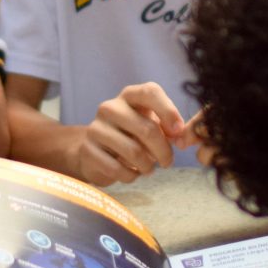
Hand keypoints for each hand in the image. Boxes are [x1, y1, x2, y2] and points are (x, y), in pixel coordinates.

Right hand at [69, 83, 185, 184]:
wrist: (96, 150)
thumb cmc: (132, 134)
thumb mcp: (150, 124)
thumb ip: (168, 127)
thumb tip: (179, 136)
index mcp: (129, 95)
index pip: (150, 92)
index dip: (169, 111)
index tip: (179, 131)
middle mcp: (110, 107)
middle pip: (147, 129)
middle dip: (163, 151)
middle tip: (168, 162)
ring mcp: (96, 128)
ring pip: (134, 152)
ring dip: (148, 166)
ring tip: (149, 168)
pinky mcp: (87, 150)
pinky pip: (117, 169)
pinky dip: (131, 176)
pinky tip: (132, 173)